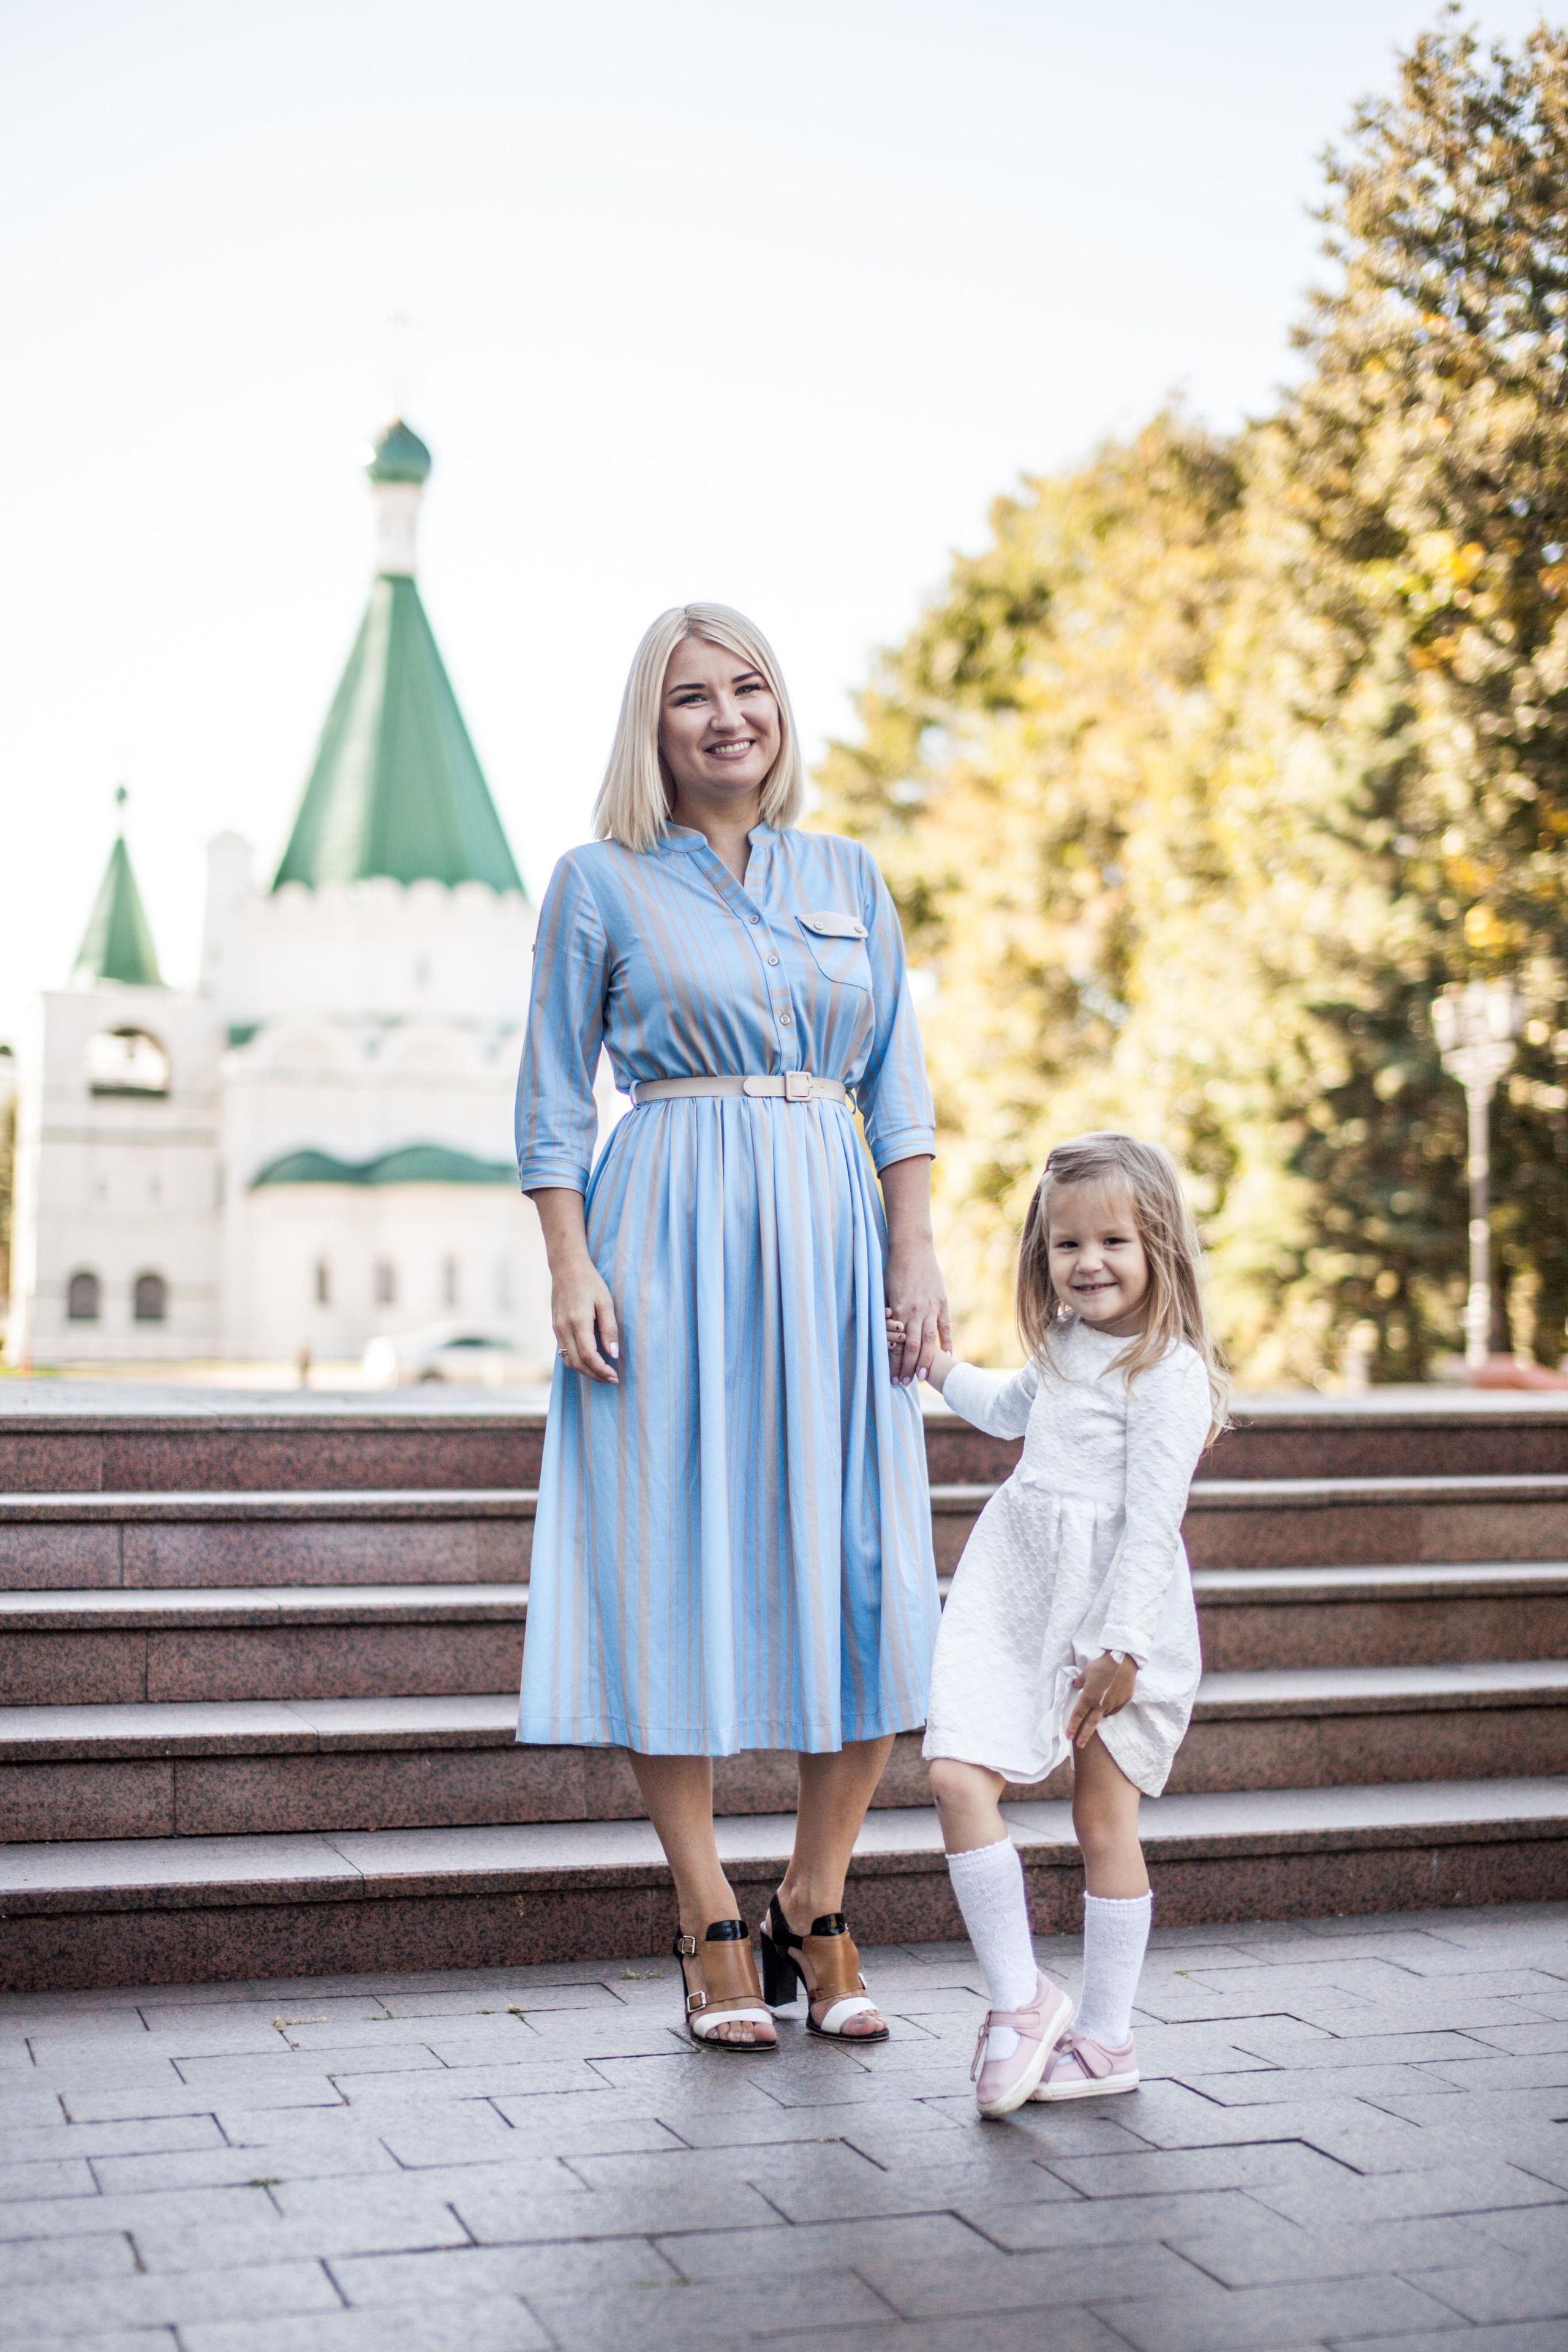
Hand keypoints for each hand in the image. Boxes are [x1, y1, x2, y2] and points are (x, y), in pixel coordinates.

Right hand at [551, 1256, 619, 1383]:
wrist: (566, 1267)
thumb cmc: (590, 1282)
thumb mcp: (606, 1302)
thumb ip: (609, 1329)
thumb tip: (614, 1354)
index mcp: (578, 1321)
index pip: (589, 1356)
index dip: (602, 1370)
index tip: (615, 1376)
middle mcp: (564, 1328)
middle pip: (577, 1363)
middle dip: (595, 1375)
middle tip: (611, 1379)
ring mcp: (556, 1329)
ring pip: (568, 1361)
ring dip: (585, 1371)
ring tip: (602, 1373)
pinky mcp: (555, 1328)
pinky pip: (563, 1352)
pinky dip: (576, 1361)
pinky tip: (589, 1361)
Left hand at [884, 1239, 950, 1386]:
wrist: (912, 1247)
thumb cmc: (893, 1268)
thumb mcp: (884, 1291)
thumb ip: (886, 1314)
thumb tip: (885, 1336)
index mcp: (898, 1309)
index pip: (895, 1344)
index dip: (893, 1363)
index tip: (890, 1377)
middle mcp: (915, 1311)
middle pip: (912, 1347)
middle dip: (907, 1368)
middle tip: (904, 1383)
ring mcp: (931, 1307)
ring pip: (929, 1341)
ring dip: (925, 1361)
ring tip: (921, 1377)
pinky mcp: (942, 1302)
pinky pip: (945, 1327)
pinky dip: (946, 1343)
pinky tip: (947, 1357)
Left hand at [1065, 1653, 1137, 1749]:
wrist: (1123, 1661)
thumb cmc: (1102, 1665)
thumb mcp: (1086, 1672)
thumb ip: (1079, 1682)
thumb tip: (1075, 1685)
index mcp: (1089, 1697)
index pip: (1078, 1715)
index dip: (1073, 1726)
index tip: (1069, 1736)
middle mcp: (1101, 1704)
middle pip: (1091, 1723)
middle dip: (1084, 1736)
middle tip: (1079, 1745)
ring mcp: (1114, 1703)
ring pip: (1104, 1714)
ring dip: (1099, 1716)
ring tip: (1097, 1710)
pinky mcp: (1124, 1701)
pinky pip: (1114, 1709)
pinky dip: (1110, 1708)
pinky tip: (1109, 1702)